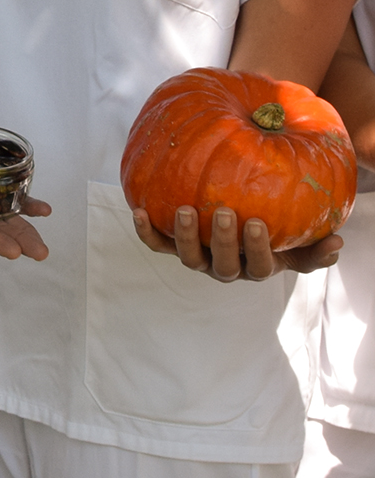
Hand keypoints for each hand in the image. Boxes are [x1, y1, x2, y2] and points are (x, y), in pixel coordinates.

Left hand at [131, 205, 342, 281]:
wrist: (244, 221)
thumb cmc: (277, 235)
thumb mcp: (299, 243)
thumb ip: (316, 248)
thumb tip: (338, 243)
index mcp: (255, 267)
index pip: (258, 266)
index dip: (256, 249)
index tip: (257, 223)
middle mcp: (224, 267)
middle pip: (220, 264)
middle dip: (221, 239)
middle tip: (223, 212)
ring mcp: (199, 258)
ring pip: (188, 257)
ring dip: (184, 235)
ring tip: (184, 211)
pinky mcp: (174, 248)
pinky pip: (158, 244)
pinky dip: (147, 232)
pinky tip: (138, 210)